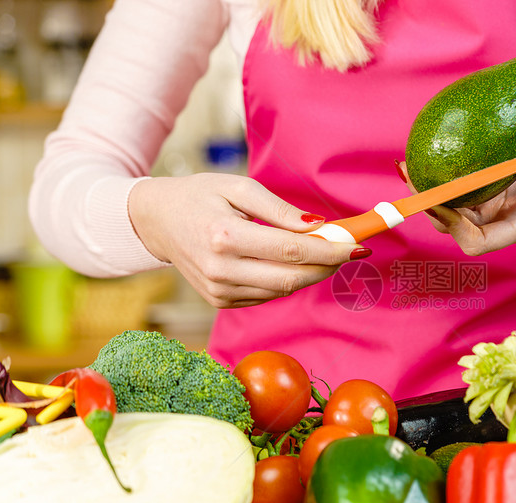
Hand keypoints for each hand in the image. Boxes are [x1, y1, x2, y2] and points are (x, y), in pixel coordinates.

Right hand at [128, 173, 367, 307]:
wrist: (156, 221)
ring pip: (282, 290)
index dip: (331, 251)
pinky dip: (286, 281)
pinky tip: (291, 263)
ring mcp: (218, 291)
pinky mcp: (219, 302)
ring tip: (324, 252)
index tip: (358, 245)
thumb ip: (279, 209)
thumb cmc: (200, 196)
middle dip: (327, 266)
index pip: (292, 251)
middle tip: (350, 250)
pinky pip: (265, 295)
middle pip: (291, 278)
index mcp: (225, 237)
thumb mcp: (238, 187)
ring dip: (310, 274)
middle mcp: (221, 270)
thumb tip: (318, 227)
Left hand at [399, 148, 515, 255]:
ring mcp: (496, 211)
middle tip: (411, 178)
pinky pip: (462, 195)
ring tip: (411, 169)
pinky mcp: (494, 195)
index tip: (440, 202)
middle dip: (432, 209)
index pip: (478, 242)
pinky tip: (431, 163)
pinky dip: (445, 184)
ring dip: (432, 196)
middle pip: (457, 229)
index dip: (455, 227)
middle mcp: (502, 224)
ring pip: (454, 213)